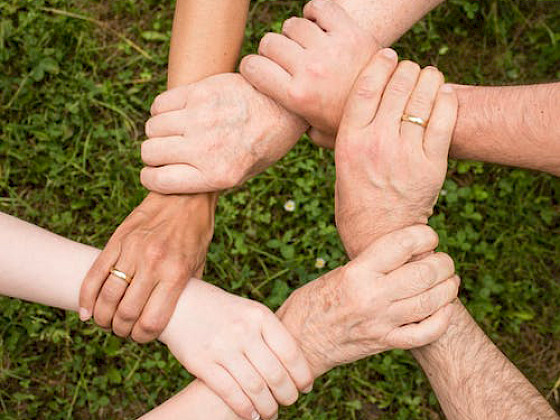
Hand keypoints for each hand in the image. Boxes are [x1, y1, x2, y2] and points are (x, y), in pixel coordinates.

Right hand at [79, 193, 215, 341]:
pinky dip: (86, 297)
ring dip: (103, 317)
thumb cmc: (195, 233)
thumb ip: (185, 291)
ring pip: (107, 296)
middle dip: (121, 330)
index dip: (143, 337)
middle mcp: (153, 264)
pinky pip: (95, 274)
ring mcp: (132, 251)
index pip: (151, 321)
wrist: (185, 196)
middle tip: (123, 331)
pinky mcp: (117, 240)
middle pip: (125, 313)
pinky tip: (86, 311)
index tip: (141, 337)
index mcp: (176, 274)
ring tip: (106, 322)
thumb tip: (174, 318)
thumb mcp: (199, 264)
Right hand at [140, 73, 307, 193]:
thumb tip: (169, 180)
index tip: (156, 173)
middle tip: (168, 151)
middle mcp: (206, 148)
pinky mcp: (200, 92)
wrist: (285, 107)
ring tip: (176, 131)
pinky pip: (160, 104)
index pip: (158, 181)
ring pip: (152, 127)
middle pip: (150, 152)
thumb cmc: (263, 145)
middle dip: (154, 155)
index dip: (151, 178)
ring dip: (159, 132)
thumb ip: (206, 180)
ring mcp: (201, 118)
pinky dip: (162, 110)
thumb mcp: (242, 175)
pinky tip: (178, 113)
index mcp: (217, 175)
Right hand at [159, 279, 313, 419]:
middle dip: (287, 395)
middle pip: (275, 374)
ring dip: (268, 407)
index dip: (302, 375)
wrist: (181, 303)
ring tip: (271, 413)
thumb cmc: (223, 311)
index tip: (305, 387)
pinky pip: (230, 393)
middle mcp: (243, 331)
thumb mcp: (250, 311)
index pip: (291, 352)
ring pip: (255, 388)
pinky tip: (251, 415)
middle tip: (290, 402)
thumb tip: (296, 365)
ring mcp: (222, 347)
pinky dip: (245, 409)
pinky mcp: (202, 363)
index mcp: (260, 315)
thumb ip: (270, 333)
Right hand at [240, 0, 378, 147]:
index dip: (251, 67)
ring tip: (305, 45)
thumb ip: (295, 126)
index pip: (252, 67)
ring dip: (294, 33)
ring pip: (292, 25)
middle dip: (271, 51)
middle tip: (285, 60)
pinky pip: (320, 7)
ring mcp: (330, 49)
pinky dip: (315, 12)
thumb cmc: (349, 124)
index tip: (259, 70)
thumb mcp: (317, 134)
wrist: (390, 109)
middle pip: (270, 42)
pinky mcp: (350, 32)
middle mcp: (309, 70)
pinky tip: (318, 25)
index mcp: (296, 96)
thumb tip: (278, 120)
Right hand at [277, 225, 458, 376]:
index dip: (425, 235)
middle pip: (425, 273)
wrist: (298, 342)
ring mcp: (381, 322)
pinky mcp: (385, 343)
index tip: (429, 236)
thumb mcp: (338, 273)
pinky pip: (425, 333)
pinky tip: (444, 309)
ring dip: (448, 288)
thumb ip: (372, 264)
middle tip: (444, 260)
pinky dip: (442, 320)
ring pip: (431, 301)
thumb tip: (407, 252)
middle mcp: (371, 296)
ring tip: (449, 280)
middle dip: (443, 263)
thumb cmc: (313, 301)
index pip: (403, 244)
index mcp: (357, 272)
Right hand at [335, 50, 457, 257]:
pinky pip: (444, 119)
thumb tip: (344, 106)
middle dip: (407, 69)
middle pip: (397, 85)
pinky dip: (447, 99)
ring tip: (429, 78)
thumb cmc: (356, 199)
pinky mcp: (431, 165)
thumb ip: (343, 135)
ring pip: (423, 97)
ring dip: (429, 78)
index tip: (388, 54)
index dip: (380, 63)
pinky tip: (444, 94)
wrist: (380, 235)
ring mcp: (405, 154)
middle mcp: (376, 143)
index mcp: (349, 141)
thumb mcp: (340, 165)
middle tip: (410, 70)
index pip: (366, 87)